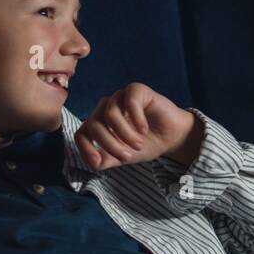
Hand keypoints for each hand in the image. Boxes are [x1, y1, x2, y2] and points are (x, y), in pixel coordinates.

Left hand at [75, 83, 198, 170]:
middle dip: (110, 144)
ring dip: (125, 134)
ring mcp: (120, 97)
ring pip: (110, 114)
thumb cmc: (147, 144)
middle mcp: (106, 108)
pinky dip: (136, 119)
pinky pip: (129, 102)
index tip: (98, 163)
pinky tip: (144, 130)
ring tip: (138, 144)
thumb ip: (106, 160)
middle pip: (94, 125)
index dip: (85, 149)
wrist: (172, 137)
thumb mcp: (123, 157)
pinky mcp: (136, 90)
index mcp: (99, 123)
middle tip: (128, 157)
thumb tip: (93, 163)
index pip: (81, 134)